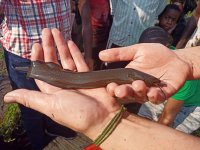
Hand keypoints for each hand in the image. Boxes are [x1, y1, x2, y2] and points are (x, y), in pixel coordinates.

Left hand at [4, 28, 119, 138]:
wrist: (103, 118)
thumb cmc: (76, 113)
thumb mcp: (51, 106)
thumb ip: (30, 99)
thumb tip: (7, 97)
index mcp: (52, 90)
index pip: (41, 71)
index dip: (37, 58)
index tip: (36, 45)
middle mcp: (63, 84)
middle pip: (53, 62)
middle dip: (49, 47)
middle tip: (47, 31)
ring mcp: (76, 79)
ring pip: (66, 59)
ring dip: (61, 46)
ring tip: (57, 32)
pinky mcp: (88, 77)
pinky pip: (80, 62)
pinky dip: (75, 52)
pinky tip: (70, 43)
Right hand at [99, 43, 189, 103]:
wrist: (175, 58)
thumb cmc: (155, 54)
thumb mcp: (136, 50)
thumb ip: (120, 54)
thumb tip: (101, 54)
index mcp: (128, 78)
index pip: (117, 85)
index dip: (113, 88)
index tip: (109, 85)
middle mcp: (137, 88)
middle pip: (127, 94)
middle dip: (123, 93)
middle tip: (119, 90)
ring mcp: (149, 92)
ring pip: (141, 97)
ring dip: (138, 92)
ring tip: (137, 84)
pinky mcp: (163, 94)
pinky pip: (157, 98)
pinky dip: (155, 96)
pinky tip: (152, 92)